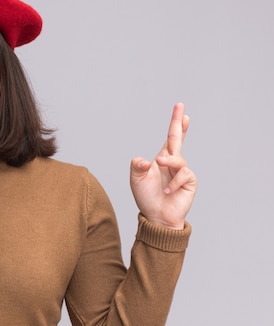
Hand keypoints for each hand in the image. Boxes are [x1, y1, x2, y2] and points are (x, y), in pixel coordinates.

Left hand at [130, 103, 196, 229]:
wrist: (156, 217)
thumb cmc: (146, 197)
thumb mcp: (136, 179)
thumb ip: (137, 166)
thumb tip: (146, 161)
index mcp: (161, 158)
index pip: (170, 138)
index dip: (176, 124)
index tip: (180, 109)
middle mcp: (173, 163)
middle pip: (178, 139)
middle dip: (180, 125)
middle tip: (183, 111)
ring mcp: (182, 172)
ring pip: (178, 159)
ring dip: (169, 162)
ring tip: (160, 166)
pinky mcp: (189, 182)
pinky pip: (184, 175)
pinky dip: (174, 182)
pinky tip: (168, 190)